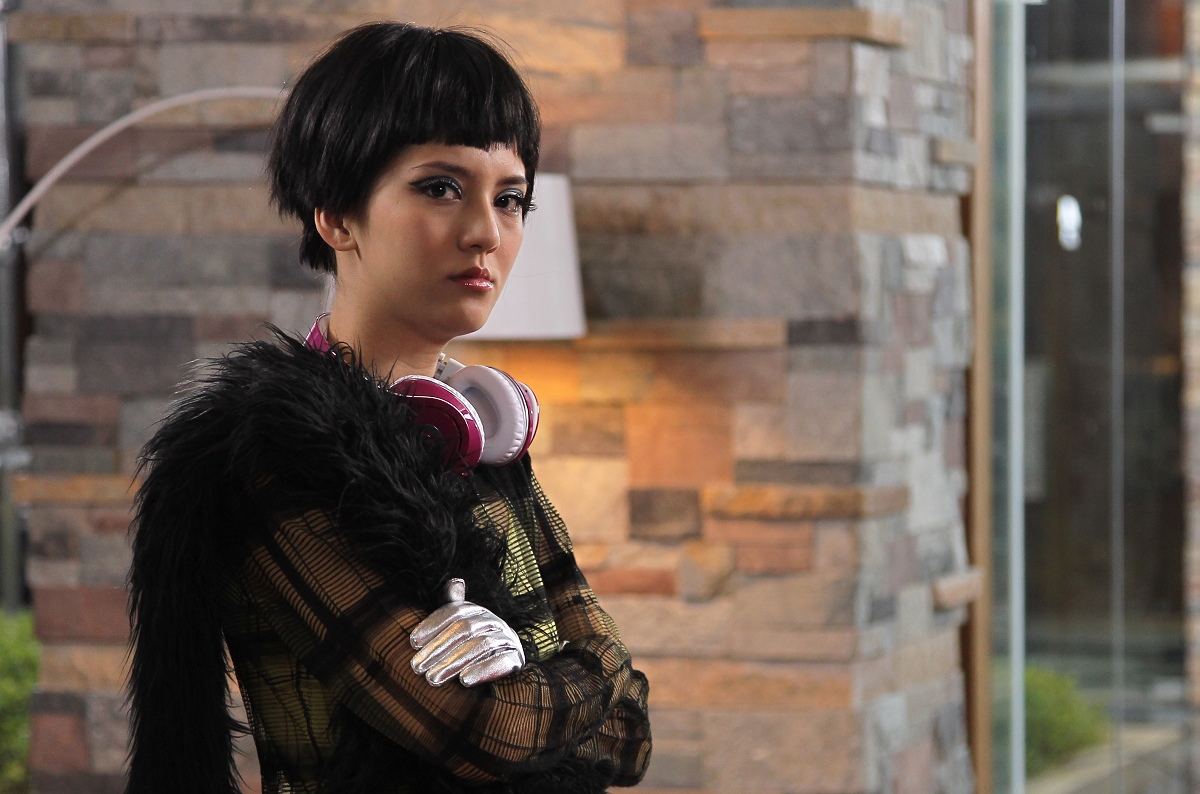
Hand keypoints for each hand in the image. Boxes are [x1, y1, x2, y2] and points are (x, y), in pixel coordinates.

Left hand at [409, 578, 525, 686]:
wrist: (502, 665)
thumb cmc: (472, 645)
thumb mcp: (461, 626)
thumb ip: (454, 605)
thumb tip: (455, 581)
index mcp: (479, 611)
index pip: (456, 611)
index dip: (433, 624)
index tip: (413, 642)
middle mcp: (495, 621)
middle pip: (465, 629)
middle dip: (438, 648)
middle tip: (417, 667)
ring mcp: (508, 638)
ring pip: (481, 645)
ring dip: (455, 662)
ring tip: (433, 678)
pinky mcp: (517, 658)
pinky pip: (502, 661)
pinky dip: (483, 670)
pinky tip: (464, 681)